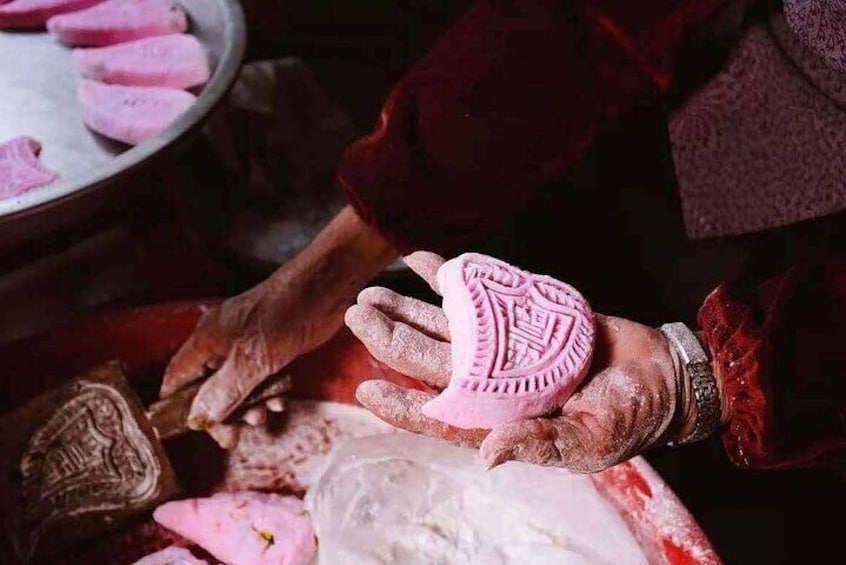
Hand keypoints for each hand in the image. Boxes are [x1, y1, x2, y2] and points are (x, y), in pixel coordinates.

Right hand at [162, 206, 397, 447]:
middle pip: (208, 386)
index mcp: (207, 339)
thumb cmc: (286, 314)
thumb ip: (226, 389)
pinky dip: (268, 393)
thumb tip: (201, 417)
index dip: (177, 404)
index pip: (177, 376)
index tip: (188, 429)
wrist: (327, 286)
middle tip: (232, 437)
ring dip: (247, 405)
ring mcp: (247, 344)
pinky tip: (281, 403)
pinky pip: (260, 378)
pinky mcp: (271, 348)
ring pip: (237, 385)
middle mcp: (222, 342)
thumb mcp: (255, 359)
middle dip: (220, 413)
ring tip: (263, 417)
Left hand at [346, 252, 701, 472]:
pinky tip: (422, 264)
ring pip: (445, 328)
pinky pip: (481, 295)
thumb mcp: (593, 438)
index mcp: (504, 420)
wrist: (663, 373)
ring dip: (407, 310)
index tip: (366, 390)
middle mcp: (495, 384)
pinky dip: (451, 279)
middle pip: (433, 363)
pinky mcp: (522, 317)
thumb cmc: (631, 416)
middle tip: (358, 315)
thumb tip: (487, 457)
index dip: (403, 408)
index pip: (442, 417)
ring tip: (371, 295)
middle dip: (392, 341)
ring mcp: (505, 349)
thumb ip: (543, 445)